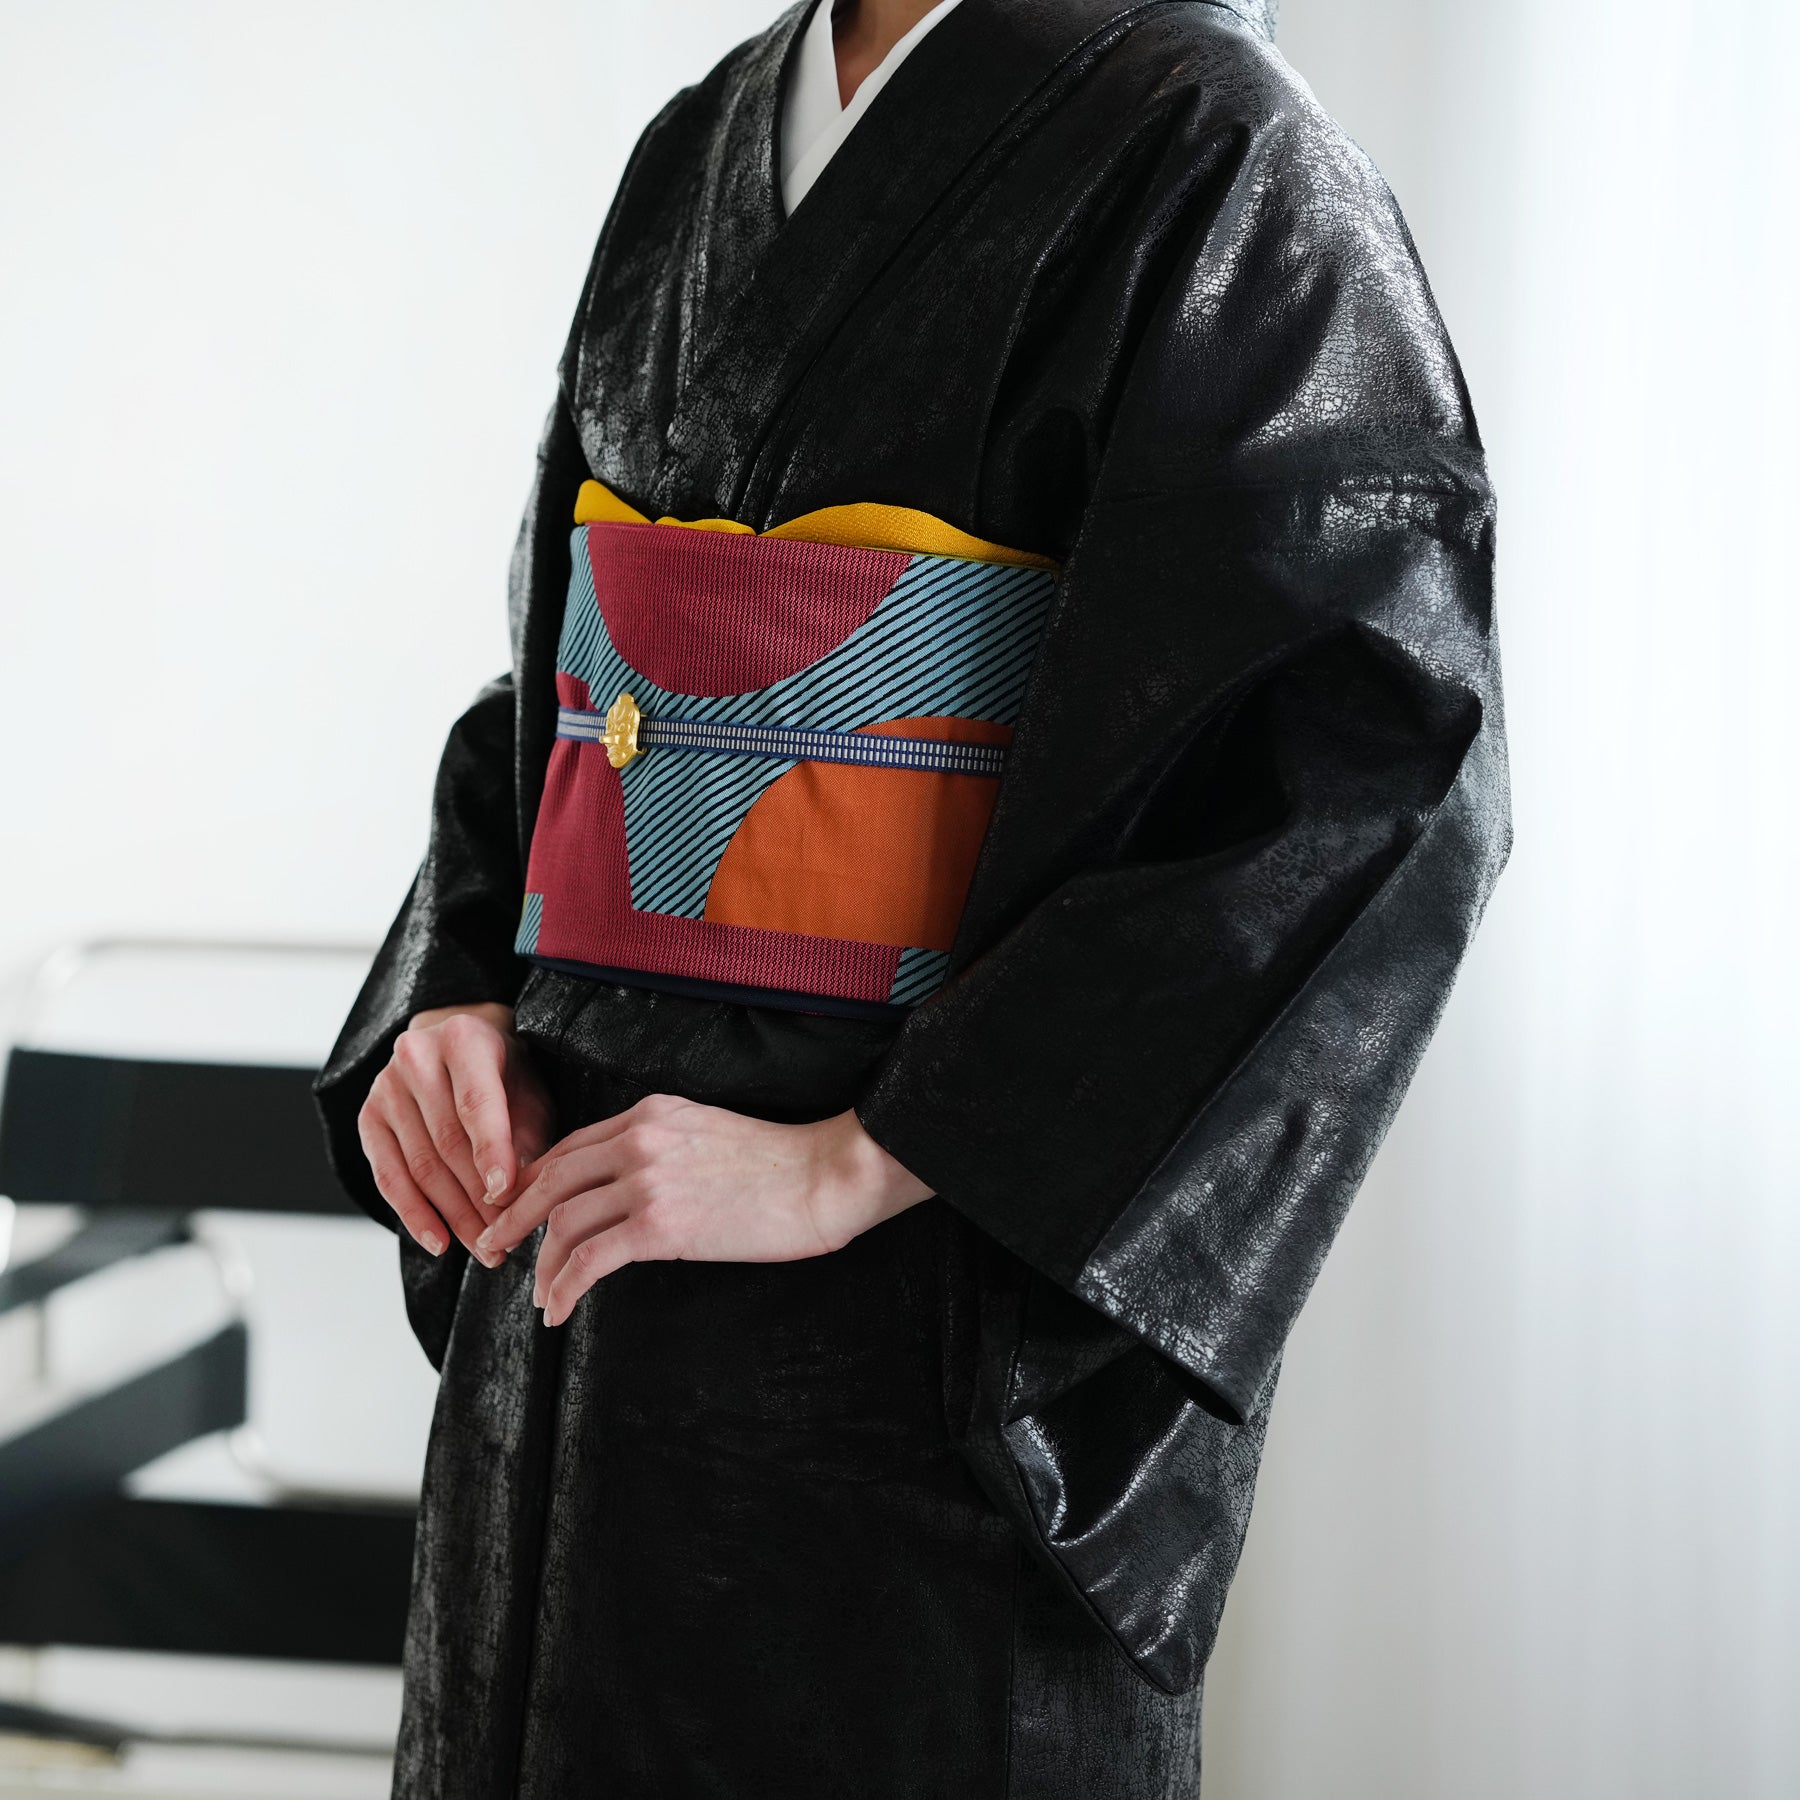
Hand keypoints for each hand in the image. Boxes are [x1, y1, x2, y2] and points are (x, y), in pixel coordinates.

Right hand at [357, 1003, 554, 1262]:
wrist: (458, 1047)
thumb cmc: (504, 1074)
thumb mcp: (529, 1092)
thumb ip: (526, 1136)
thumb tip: (519, 1195)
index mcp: (463, 1039)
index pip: (474, 1103)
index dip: (491, 1153)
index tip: (506, 1196)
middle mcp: (416, 1057)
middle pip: (446, 1143)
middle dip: (478, 1199)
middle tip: (504, 1239)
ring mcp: (385, 1088)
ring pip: (419, 1165)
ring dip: (453, 1215)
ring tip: (483, 1249)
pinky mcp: (368, 1117)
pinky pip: (388, 1176)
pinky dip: (414, 1214)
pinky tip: (439, 1241)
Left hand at [473, 1095, 932, 1325]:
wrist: (825, 1175)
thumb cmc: (782, 1164)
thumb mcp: (710, 1134)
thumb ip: (666, 1147)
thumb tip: (636, 1187)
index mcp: (651, 1112)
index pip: (572, 1147)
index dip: (537, 1183)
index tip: (520, 1210)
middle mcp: (639, 1138)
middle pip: (551, 1179)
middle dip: (514, 1217)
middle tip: (495, 1247)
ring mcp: (647, 1180)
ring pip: (564, 1223)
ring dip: (543, 1265)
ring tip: (540, 1295)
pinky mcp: (660, 1224)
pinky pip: (589, 1259)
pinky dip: (565, 1287)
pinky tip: (559, 1311)